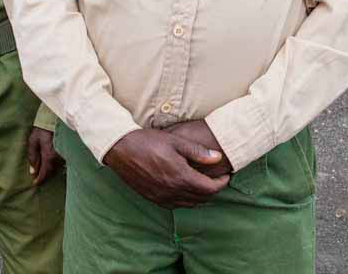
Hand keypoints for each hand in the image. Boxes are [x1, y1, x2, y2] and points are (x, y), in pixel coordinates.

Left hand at [27, 128, 63, 185]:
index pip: (45, 173)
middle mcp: (58, 157)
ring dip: (50, 170)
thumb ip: (32, 156)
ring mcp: (64, 154)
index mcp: (49, 156)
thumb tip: (33, 171)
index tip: (35, 184)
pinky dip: (56, 164)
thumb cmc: (42, 129)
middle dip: (45, 176)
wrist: (55, 118)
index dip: (40, 180)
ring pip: (57, 167)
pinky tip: (51, 163)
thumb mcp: (33, 141)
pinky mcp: (68, 150)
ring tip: (44, 171)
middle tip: (38, 179)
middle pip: (52, 171)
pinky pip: (61, 161)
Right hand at [102, 128, 229, 208]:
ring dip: (199, 197)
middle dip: (212, 191)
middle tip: (217, 180)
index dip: (221, 184)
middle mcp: (172, 191)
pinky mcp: (152, 198)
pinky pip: (175, 205)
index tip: (226, 176)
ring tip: (204, 184)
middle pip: (201, 199)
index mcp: (180, 177)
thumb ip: (198, 152)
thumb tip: (217, 157)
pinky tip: (185, 188)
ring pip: (188, 204)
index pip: (209, 189)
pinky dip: (185, 200)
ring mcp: (161, 197)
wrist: (121, 149)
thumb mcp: (176, 141)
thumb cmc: (148, 141)